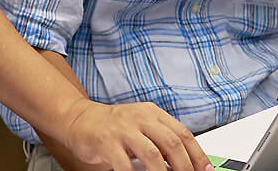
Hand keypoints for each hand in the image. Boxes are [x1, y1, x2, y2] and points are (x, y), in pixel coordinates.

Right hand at [62, 99, 211, 170]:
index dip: (198, 156)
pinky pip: (125, 165)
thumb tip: (186, 163)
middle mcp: (140, 118)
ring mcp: (123, 129)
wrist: (78, 119)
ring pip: (153, 155)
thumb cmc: (112, 127)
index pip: (183, 134)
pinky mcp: (107, 142)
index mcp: (152, 113)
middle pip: (172, 144)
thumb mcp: (140, 126)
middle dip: (185, 168)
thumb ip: (161, 139)